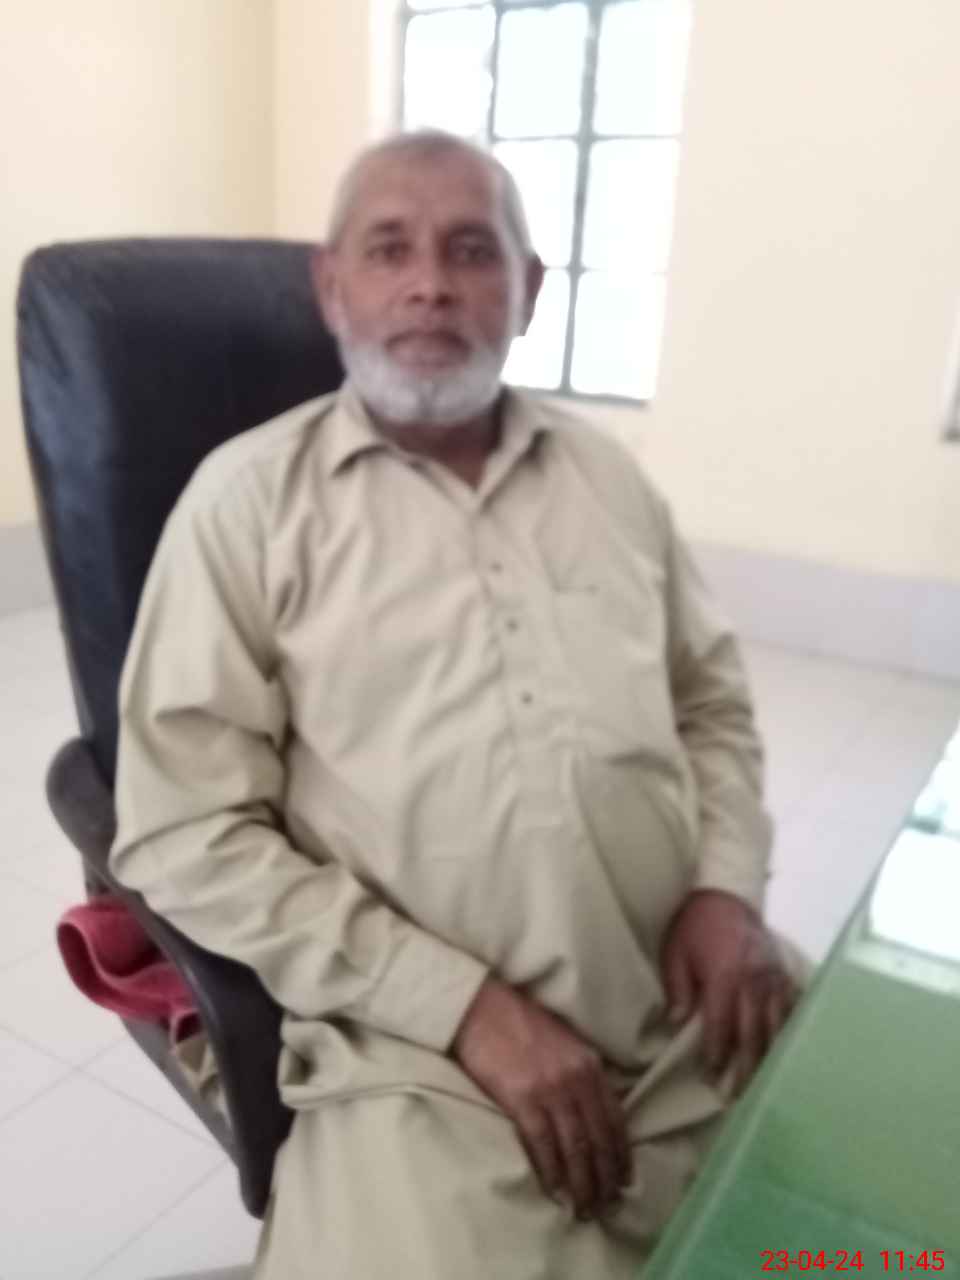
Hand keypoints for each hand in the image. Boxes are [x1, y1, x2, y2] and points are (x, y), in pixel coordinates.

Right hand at [451, 977, 631, 1218]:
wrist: (482, 1007)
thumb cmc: (520, 1023)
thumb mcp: (565, 1043)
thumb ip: (581, 1073)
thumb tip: (591, 1112)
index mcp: (590, 1065)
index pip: (615, 1120)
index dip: (622, 1155)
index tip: (625, 1181)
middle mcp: (577, 1079)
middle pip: (598, 1140)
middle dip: (605, 1178)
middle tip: (606, 1206)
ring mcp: (551, 1090)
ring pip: (575, 1148)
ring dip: (582, 1184)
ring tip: (584, 1208)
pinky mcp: (522, 1099)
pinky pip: (543, 1145)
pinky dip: (552, 1172)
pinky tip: (555, 1191)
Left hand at [660, 890, 795, 1092]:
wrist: (727, 894)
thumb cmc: (695, 925)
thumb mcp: (674, 952)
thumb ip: (678, 988)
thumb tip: (678, 1023)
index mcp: (725, 976)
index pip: (721, 1026)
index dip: (716, 1054)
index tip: (710, 1077)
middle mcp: (755, 981)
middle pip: (752, 1034)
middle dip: (745, 1067)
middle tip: (738, 1095)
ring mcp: (775, 978)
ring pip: (777, 1027)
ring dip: (768, 1057)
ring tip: (763, 1084)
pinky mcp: (785, 973)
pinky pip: (792, 1009)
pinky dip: (788, 1033)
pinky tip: (786, 1053)